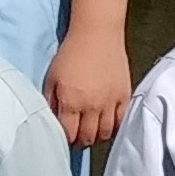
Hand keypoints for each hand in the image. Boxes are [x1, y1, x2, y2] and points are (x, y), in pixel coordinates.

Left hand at [44, 22, 133, 149]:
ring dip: (97, 136)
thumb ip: (50, 101)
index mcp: (71, 102)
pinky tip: (106, 122)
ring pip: (105, 133)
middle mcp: (91, 106)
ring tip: (92, 131)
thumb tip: (51, 120)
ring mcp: (110, 102)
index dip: (65, 139)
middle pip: (88, 138)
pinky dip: (113, 126)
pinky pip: (121, 120)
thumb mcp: (52, 77)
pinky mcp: (124, 96)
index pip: (69, 134)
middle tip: (77, 136)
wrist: (97, 34)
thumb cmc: (70, 53)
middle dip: (80, 141)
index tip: (64, 137)